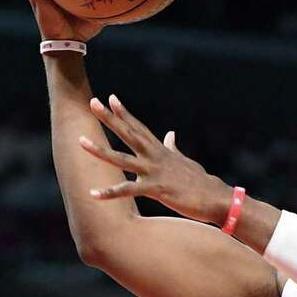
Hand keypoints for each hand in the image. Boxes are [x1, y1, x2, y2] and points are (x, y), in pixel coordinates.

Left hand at [79, 95, 233, 224]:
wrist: (215, 197)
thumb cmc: (200, 182)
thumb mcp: (184, 161)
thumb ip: (173, 147)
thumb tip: (170, 134)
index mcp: (161, 151)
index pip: (139, 127)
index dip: (125, 114)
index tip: (112, 98)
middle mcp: (155, 156)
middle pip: (128, 133)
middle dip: (110, 119)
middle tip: (93, 102)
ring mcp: (154, 171)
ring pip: (122, 159)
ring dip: (100, 151)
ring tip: (81, 141)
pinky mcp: (156, 189)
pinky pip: (128, 190)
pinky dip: (110, 193)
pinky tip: (93, 194)